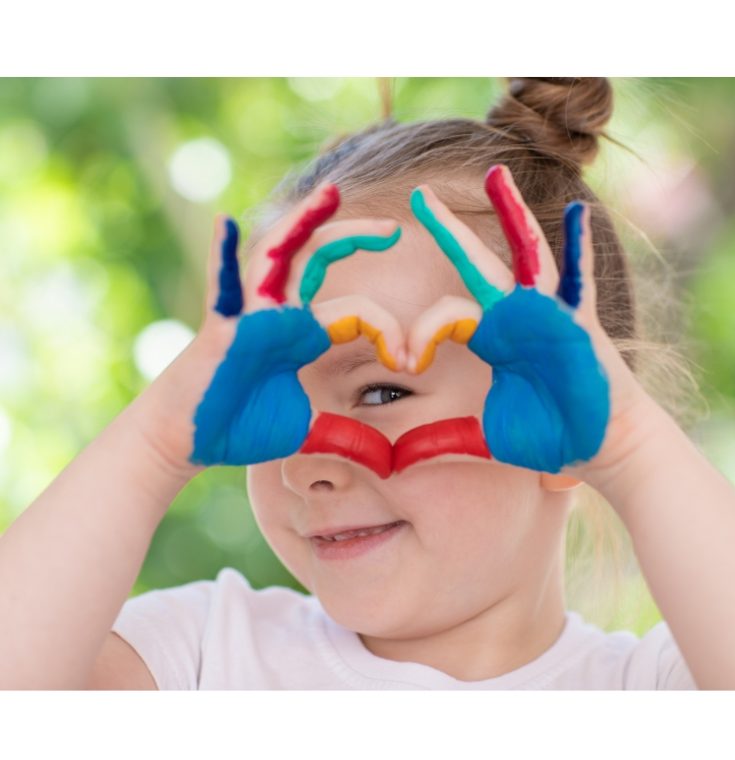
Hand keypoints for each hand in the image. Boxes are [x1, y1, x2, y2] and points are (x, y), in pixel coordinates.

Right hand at [133, 183, 404, 474]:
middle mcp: (279, 314)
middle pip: (317, 259)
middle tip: (395, 229)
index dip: (388, 330)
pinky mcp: (221, 330)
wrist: (191, 440)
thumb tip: (387, 458)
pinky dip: (221, 256)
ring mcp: (249, 315)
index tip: (411, 359)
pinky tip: (225, 223)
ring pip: (276, 256)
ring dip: (301, 222)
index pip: (355, 311)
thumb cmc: (243, 426)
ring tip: (330, 194)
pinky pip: (221, 287)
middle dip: (353, 237)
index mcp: (303, 332)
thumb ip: (346, 434)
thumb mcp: (308, 428)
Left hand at [404, 164, 650, 478]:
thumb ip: (442, 439)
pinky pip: (581, 281)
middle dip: (449, 230)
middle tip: (419, 196)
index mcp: (491, 336)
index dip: (419, 334)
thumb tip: (396, 460)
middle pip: (477, 263)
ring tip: (494, 175)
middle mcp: (516, 316)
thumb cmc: (546, 437)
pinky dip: (582, 248)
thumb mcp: (484, 438)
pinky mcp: (580, 324)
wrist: (600, 448)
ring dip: (511, 215)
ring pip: (527, 255)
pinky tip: (579, 212)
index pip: (445, 315)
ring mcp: (550, 314)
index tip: (405, 363)